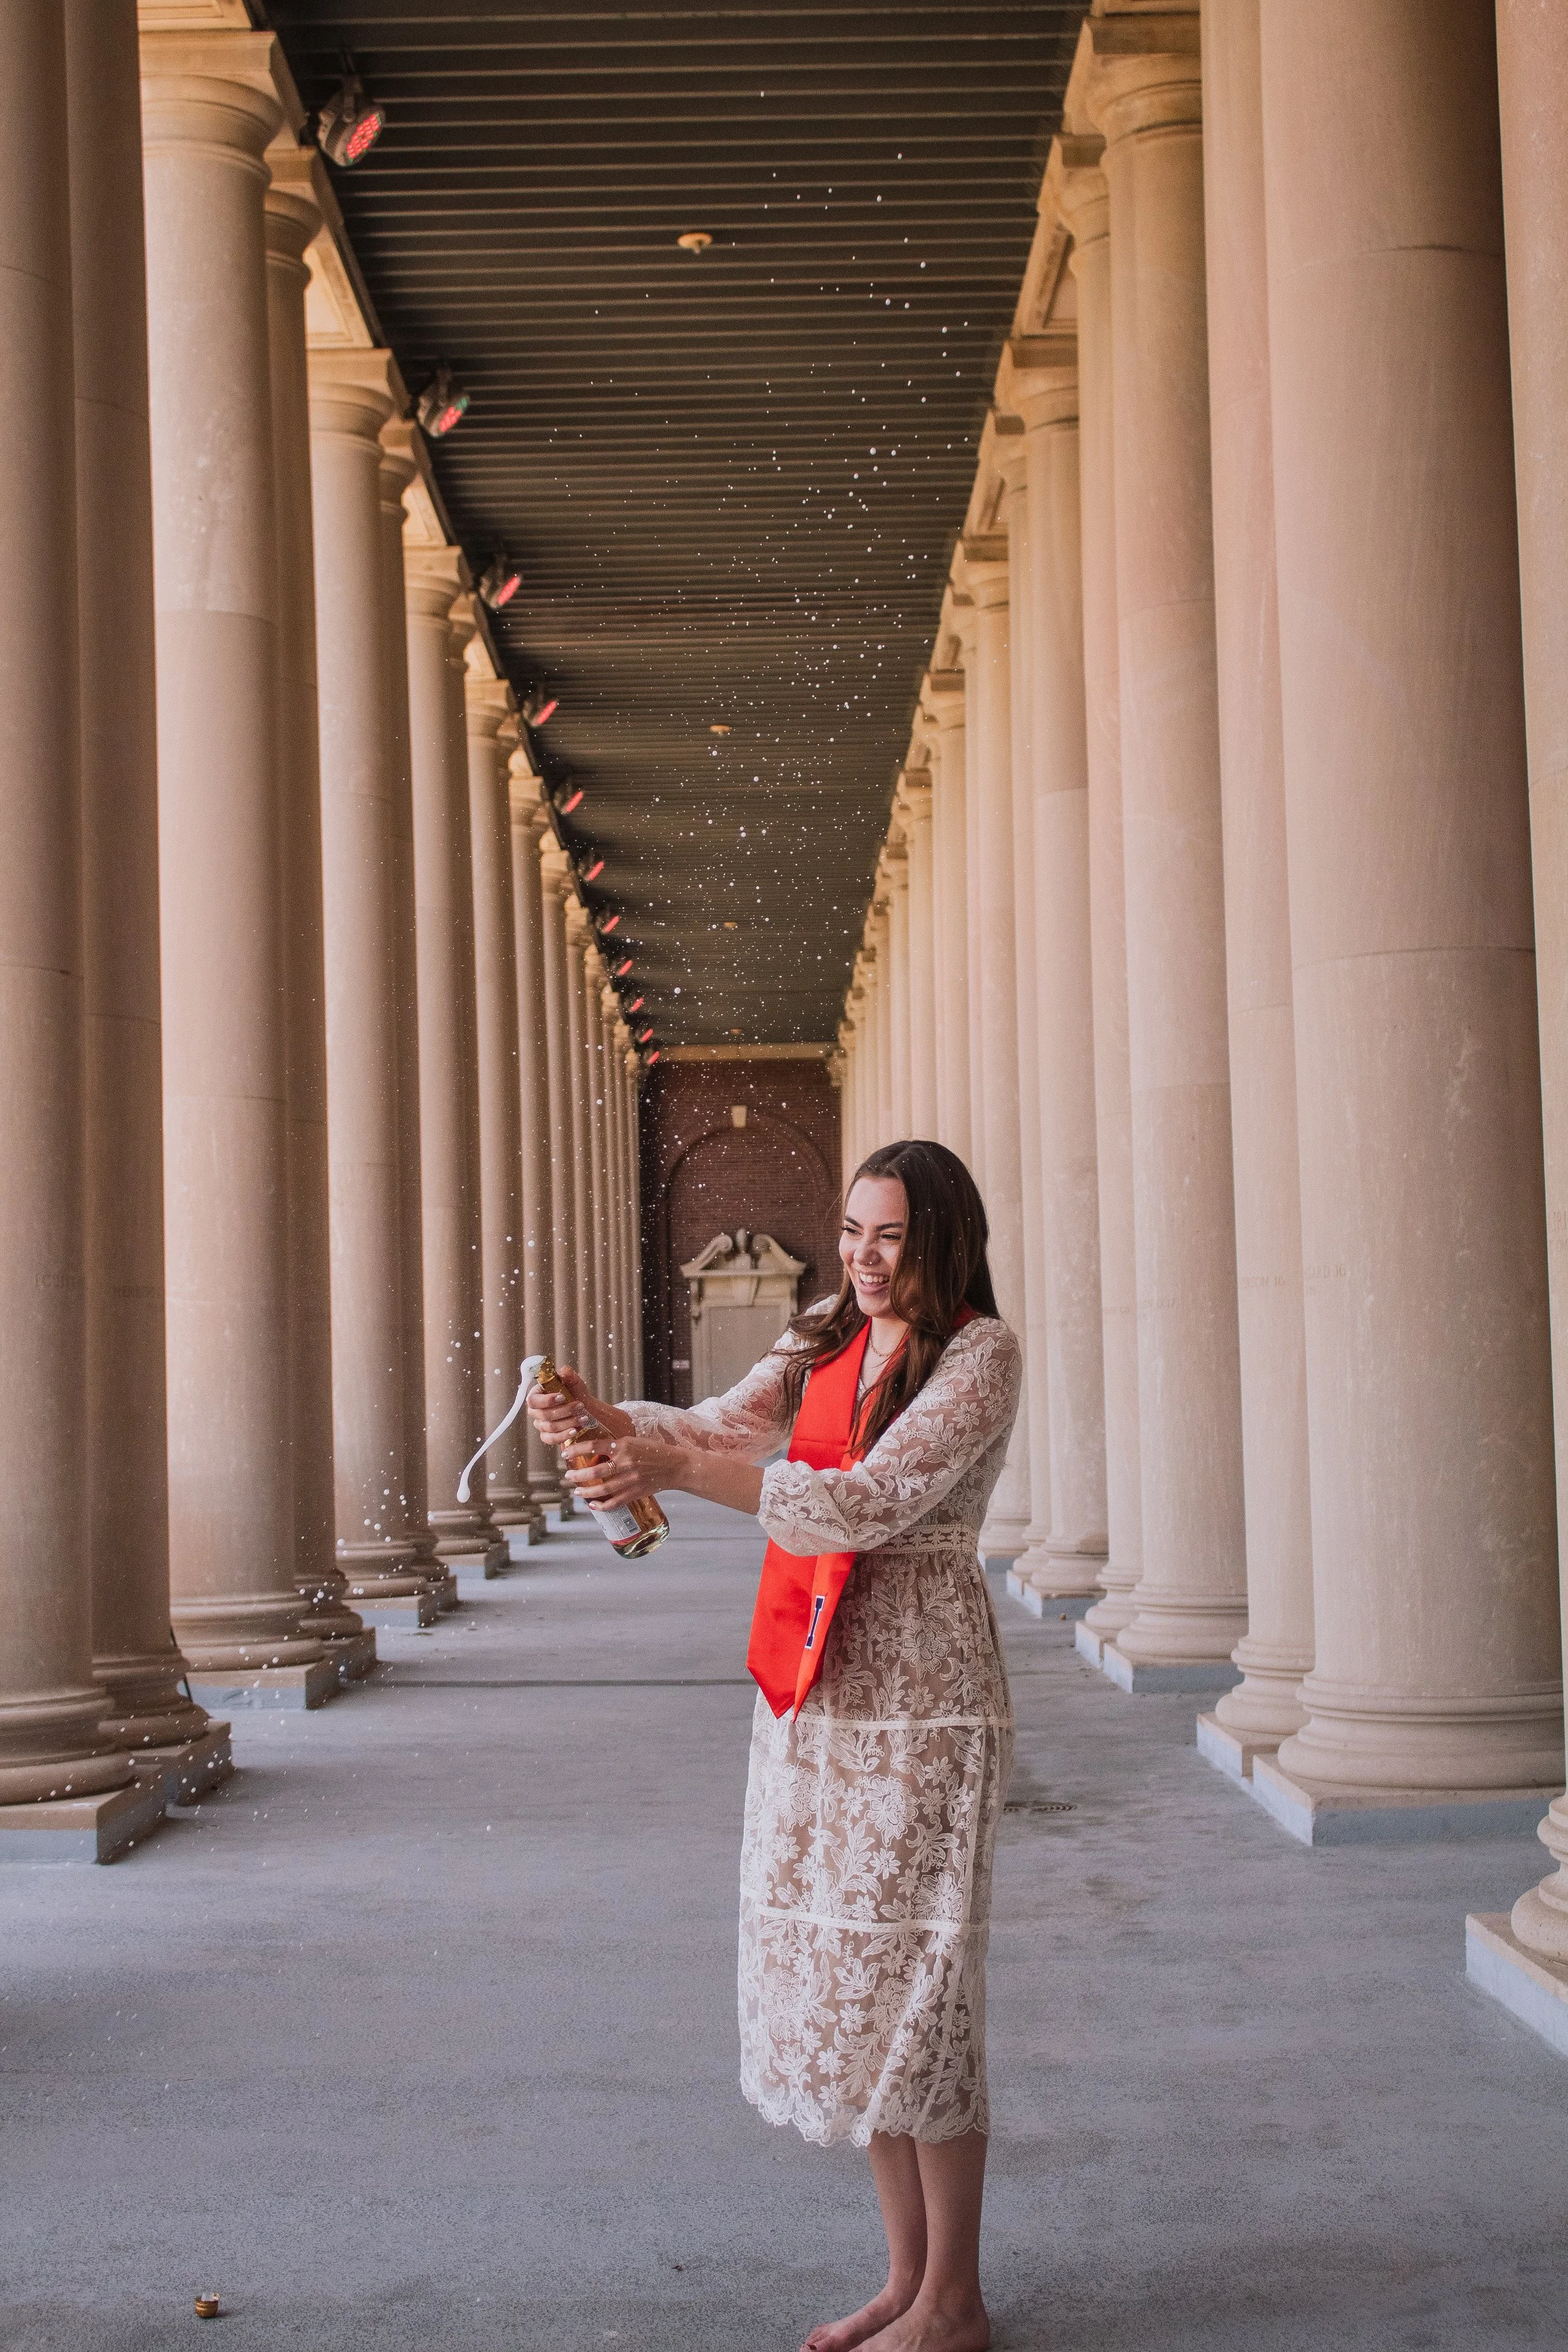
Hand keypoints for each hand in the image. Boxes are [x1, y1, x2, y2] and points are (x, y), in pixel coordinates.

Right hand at [526, 1364, 632, 1447]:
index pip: (532, 1400)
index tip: (562, 1397)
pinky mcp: (547, 1436)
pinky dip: (564, 1435)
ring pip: (550, 1427)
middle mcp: (535, 1411)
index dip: (546, 1400)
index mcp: (537, 1396)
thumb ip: (569, 1376)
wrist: (585, 1410)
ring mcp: (540, 1425)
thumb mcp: (574, 1383)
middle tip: (580, 1406)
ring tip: (583, 1418)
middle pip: (544, 1415)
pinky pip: (551, 1439)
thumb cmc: (576, 1394)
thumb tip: (563, 1371)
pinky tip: (576, 1430)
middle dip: (564, 1411)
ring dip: (568, 1422)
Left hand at [565, 1434, 690, 1507]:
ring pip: (602, 1489)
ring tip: (577, 1491)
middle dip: (577, 1475)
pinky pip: (614, 1503)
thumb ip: (616, 1446)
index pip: (594, 1446)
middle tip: (569, 1476)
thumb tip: (595, 1450)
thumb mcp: (634, 1441)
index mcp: (624, 1446)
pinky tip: (593, 1505)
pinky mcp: (635, 1493)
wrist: (676, 1466)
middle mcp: (625, 1463)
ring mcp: (630, 1480)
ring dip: (586, 1491)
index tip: (566, 1452)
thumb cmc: (655, 1450)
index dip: (577, 1449)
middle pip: (594, 1471)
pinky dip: (601, 1506)